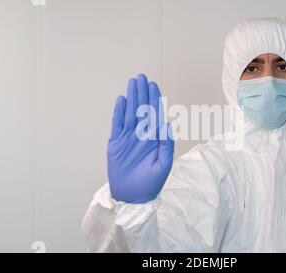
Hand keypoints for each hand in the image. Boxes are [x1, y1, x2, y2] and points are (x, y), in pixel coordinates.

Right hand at [107, 74, 173, 203]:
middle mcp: (142, 135)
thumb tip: (169, 126)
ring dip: (131, 98)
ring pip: (130, 113)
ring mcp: (128, 138)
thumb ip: (167, 146)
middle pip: (142, 109)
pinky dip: (118, 112)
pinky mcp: (116, 143)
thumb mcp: (163, 165)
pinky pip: (117, 124)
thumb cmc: (151, 183)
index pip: (155, 114)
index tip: (153, 85)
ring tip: (132, 83)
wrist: (132, 197)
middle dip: (142, 93)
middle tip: (142, 77)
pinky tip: (121, 100)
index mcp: (154, 138)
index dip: (154, 99)